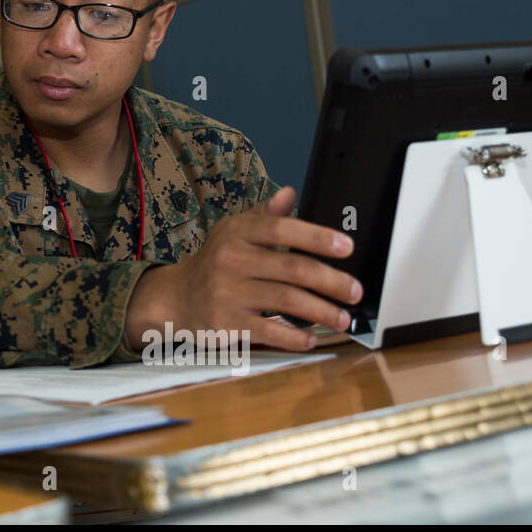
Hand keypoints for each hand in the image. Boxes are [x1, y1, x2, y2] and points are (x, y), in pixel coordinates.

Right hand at [124, 186, 360, 351]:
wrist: (176, 297)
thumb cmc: (214, 263)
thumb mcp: (233, 233)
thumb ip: (264, 216)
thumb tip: (289, 193)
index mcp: (237, 234)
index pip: (280, 229)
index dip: (316, 237)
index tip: (346, 247)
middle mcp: (231, 260)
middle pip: (292, 269)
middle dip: (331, 281)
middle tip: (355, 290)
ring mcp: (228, 293)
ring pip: (287, 301)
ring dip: (322, 311)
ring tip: (342, 318)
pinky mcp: (226, 323)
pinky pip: (269, 331)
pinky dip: (295, 338)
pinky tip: (311, 338)